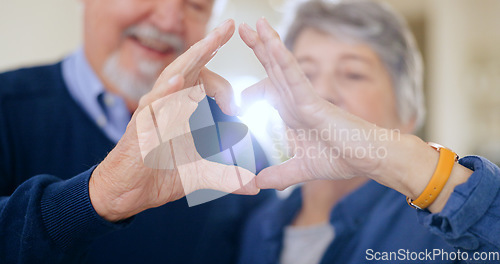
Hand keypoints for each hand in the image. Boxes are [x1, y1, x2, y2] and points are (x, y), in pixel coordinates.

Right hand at [89, 20, 257, 221]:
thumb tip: (255, 186)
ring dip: (191, 59)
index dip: (224, 87)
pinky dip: (165, 92)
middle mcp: (167, 104)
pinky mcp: (139, 126)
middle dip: (208, 45)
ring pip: (171, 77)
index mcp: (182, 107)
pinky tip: (179, 82)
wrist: (127, 193)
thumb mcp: (201, 174)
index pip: (203, 81)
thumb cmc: (160, 175)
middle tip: (227, 27)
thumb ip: (227, 176)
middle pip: (188, 67)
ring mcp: (152, 112)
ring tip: (209, 43)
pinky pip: (151, 105)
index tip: (236, 107)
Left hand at [239, 19, 472, 213]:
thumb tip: (255, 184)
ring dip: (267, 44)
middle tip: (242, 29)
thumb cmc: (342, 159)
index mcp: (292, 113)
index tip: (234, 100)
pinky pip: (295, 77)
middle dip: (258, 49)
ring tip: (254, 23)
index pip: (268, 92)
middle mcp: (297, 101)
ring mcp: (305, 98)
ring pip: (282, 67)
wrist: (369, 160)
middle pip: (273, 70)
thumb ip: (279, 175)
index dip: (250, 91)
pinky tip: (270, 43)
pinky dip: (282, 60)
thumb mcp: (300, 170)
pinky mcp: (314, 101)